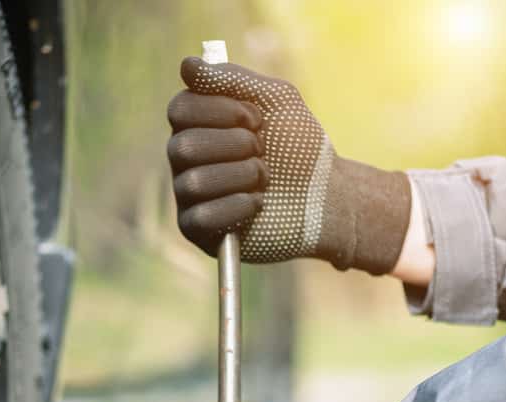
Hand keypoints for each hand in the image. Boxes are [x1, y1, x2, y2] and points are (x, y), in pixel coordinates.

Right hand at [167, 57, 411, 273]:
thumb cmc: (298, 146)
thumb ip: (232, 80)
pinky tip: (258, 204)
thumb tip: (187, 66)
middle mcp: (186, 159)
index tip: (258, 118)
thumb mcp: (274, 100)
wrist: (325, 195)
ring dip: (241, 176)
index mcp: (197, 125)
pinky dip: (236, 207)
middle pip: (182, 146)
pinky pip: (200, 218)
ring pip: (193, 182)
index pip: (180, 110)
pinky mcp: (199, 231)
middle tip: (263, 150)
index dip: (220, 111)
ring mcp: (189, 196)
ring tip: (265, 179)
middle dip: (234, 146)